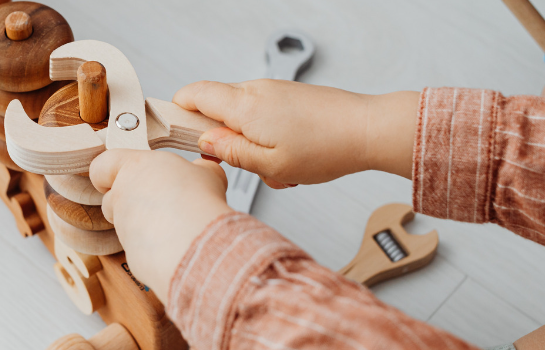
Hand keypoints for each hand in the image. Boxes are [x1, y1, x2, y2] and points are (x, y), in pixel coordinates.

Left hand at [89, 149, 232, 302]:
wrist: (195, 242)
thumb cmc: (198, 200)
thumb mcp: (207, 172)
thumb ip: (197, 169)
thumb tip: (202, 170)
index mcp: (134, 168)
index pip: (101, 166)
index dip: (108, 173)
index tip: (124, 177)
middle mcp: (121, 197)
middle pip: (111, 199)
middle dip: (130, 203)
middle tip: (158, 204)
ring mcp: (123, 227)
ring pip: (125, 226)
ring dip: (143, 226)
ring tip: (175, 227)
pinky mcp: (130, 254)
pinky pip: (139, 249)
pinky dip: (154, 248)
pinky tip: (177, 246)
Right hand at [173, 79, 418, 186]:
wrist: (368, 130)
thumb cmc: (327, 147)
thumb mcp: (270, 164)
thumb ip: (231, 153)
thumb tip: (204, 143)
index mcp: (244, 105)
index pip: (193, 94)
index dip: (177, 112)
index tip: (176, 135)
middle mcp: (256, 91)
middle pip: (215, 108)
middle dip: (220, 139)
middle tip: (240, 164)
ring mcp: (273, 92)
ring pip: (241, 117)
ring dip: (249, 144)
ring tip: (275, 165)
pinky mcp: (289, 97)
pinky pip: (263, 118)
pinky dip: (268, 139)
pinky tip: (290, 159)